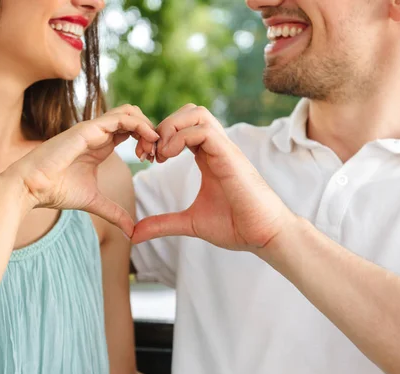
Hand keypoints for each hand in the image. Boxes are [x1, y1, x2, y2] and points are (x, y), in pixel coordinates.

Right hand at [4, 105, 157, 236]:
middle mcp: (98, 133)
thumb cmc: (56, 191)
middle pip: (134, 117)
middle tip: (155, 154)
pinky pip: (121, 117)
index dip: (146, 141)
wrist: (31, 188)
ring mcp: (93, 128)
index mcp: (100, 144)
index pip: (130, 130)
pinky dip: (140, 125)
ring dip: (148, 126)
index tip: (153, 160)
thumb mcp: (94, 202)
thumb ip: (114, 212)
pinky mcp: (88, 129)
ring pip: (130, 112)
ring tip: (153, 148)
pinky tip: (149, 140)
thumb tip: (131, 231)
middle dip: (150, 132)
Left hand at [131, 104, 296, 251]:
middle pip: (188, 111)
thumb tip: (135, 234)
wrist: (264, 235)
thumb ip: (162, 224)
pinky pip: (203, 130)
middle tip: (150, 154)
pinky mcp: (230, 156)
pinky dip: (180, 138)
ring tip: (160, 155)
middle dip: (162, 126)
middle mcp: (216, 148)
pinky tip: (169, 158)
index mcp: (208, 157)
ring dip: (170, 127)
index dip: (159, 136)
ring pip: (196, 113)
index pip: (183, 127)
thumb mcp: (190, 223)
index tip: (147, 159)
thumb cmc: (235, 226)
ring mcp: (224, 149)